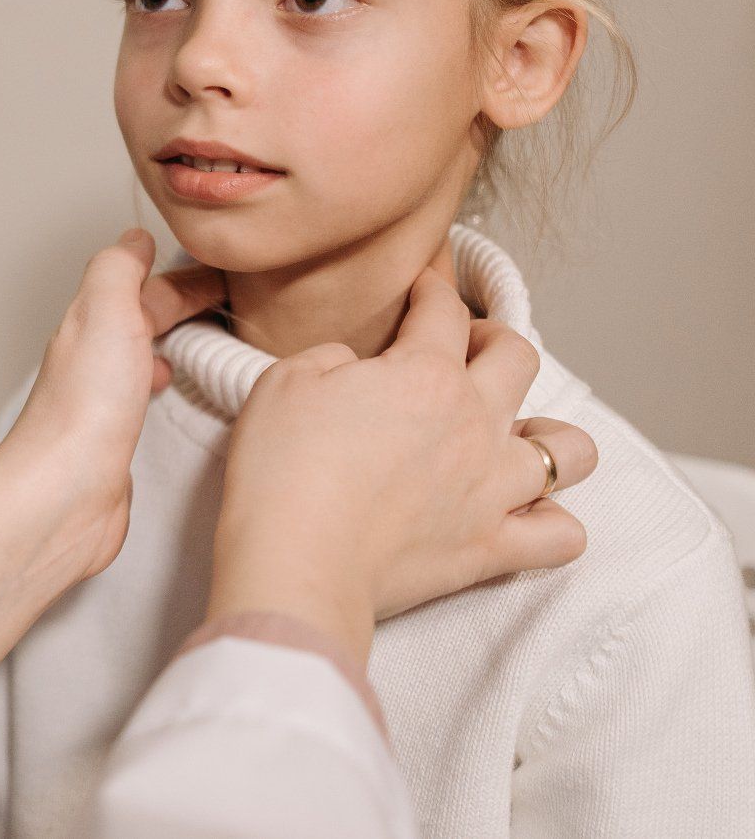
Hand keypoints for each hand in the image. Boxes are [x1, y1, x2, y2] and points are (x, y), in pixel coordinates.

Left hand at [0, 228, 222, 699]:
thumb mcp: (105, 310)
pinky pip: (145, 399)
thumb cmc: (84, 409)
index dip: (181, 276)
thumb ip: (119, 268)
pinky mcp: (117, 442)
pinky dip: (165, 384)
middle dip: (182, 305)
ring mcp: (104, 402)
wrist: (65, 493)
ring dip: (173, 342)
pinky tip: (178, 395)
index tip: (222, 272)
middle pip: (143, 319)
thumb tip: (132, 237)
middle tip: (230, 301)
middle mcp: (93, 359)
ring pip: (143, 356)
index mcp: (91, 324)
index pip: (141, 286)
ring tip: (211, 341)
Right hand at [206, 269, 597, 667]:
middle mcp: (475, 423)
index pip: (444, 309)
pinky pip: (562, 535)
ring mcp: (493, 488)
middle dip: (493, 341)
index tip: (420, 291)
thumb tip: (355, 369)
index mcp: (425, 374)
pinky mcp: (491, 548)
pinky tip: (521, 512)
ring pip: (571, 449)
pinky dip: (552, 521)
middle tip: (462, 352)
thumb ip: (331, 358)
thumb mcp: (284, 381)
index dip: (431, 289)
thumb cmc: (281, 471)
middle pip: (519, 357)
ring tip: (513, 437)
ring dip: (548, 435)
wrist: (296, 562)